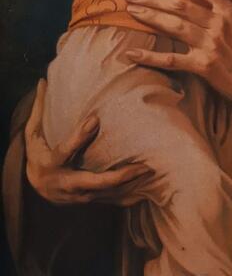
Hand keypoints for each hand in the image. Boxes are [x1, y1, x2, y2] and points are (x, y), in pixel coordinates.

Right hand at [24, 80, 153, 205]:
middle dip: (120, 176)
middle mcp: (67, 183)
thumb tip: (42, 80)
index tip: (95, 119)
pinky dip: (126, 196)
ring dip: (129, 186)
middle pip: (95, 182)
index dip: (79, 137)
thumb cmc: (37, 153)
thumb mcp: (33, 133)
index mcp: (52, 163)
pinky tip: (146, 191)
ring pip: (106, 193)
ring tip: (151, 173)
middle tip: (142, 166)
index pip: (66, 150)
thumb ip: (39, 108)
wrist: (37, 187)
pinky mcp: (88, 199)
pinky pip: (109, 199)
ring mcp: (79, 195)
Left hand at [123, 0, 231, 129]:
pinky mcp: (204, 65)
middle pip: (179, 3)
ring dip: (149, 17)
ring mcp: (211, 44)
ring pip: (173, 25)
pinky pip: (171, 59)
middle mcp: (220, 22)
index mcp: (229, 7)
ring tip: (131, 12)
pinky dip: (150, 56)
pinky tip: (132, 53)